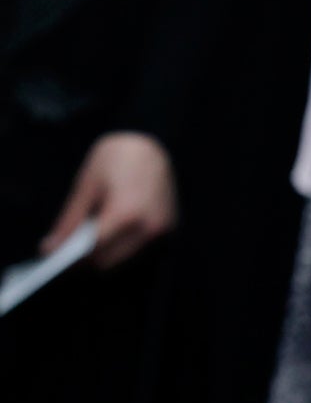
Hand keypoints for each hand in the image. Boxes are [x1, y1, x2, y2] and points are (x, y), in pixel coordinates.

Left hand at [44, 132, 177, 268]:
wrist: (152, 140)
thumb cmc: (117, 158)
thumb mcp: (86, 186)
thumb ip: (69, 222)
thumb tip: (50, 248)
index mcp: (127, 213)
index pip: (93, 251)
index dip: (68, 257)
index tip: (52, 255)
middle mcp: (150, 226)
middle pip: (108, 262)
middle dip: (84, 261)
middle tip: (66, 250)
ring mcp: (163, 230)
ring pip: (123, 261)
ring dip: (103, 257)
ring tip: (87, 241)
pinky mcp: (169, 229)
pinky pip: (139, 252)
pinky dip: (120, 250)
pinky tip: (109, 235)